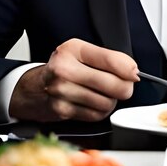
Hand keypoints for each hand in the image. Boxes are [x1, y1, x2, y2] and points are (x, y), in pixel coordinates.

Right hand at [9, 38, 138, 122]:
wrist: (32, 88)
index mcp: (73, 50)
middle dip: (125, 88)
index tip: (134, 73)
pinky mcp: (62, 110)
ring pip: (107, 102)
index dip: (128, 69)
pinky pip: (95, 116)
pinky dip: (100, 112)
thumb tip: (132, 71)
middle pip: (113, 84)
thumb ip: (108, 58)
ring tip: (103, 94)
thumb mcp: (81, 52)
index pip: (110, 59)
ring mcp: (62, 91)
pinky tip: (92, 103)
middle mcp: (65, 69)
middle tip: (124, 86)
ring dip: (111, 101)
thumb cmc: (62, 68)